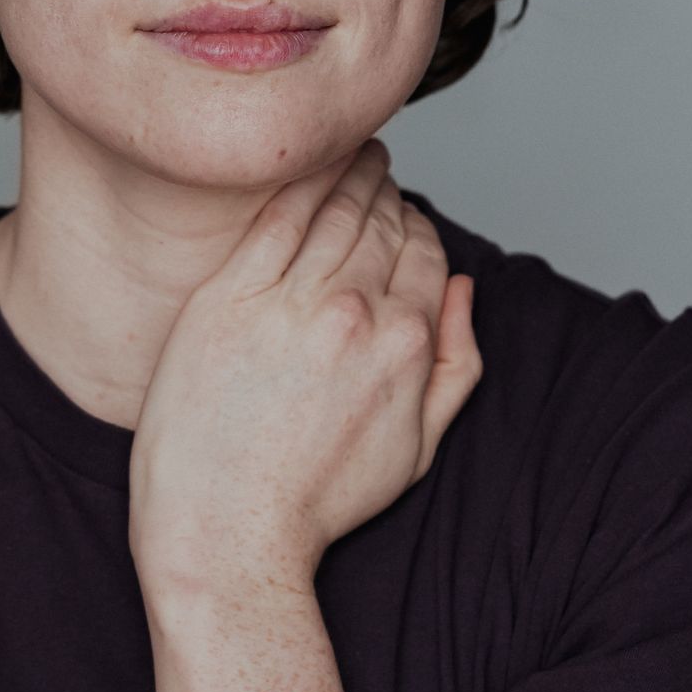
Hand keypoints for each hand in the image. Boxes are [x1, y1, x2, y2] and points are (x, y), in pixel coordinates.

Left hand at [128, 138, 483, 598]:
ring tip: (350, 159)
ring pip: (331, 211)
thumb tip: (465, 291)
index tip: (404, 213)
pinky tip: (304, 165)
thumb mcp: (417, 451)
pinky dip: (298, 183)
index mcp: (406, 344)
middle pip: (380, 223)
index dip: (418, 227)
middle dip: (385, 191)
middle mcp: (353, 313)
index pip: (426, 252)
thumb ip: (455, 366)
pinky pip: (272, 219)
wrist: (227, 532)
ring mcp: (287, 302)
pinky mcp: (227, 299)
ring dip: (348, 175)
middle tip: (376, 169)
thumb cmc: (317, 501)